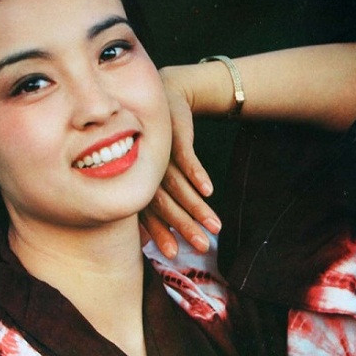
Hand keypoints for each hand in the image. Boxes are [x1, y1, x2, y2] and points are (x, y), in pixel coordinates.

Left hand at [140, 66, 220, 257]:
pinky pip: (186, 160)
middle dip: (185, 227)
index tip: (173, 255)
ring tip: (216, 225)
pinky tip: (209, 190)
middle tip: (202, 247)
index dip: (161, 234)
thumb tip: (155, 240)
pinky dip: (197, 175)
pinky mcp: (174, 139)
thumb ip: (156, 204)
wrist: (165, 99)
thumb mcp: (153, 174)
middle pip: (167, 205)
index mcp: (139, 185)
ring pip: (179, 186)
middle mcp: (146, 174)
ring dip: (197, 206)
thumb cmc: (158, 146)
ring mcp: (160, 156)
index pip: (149, 215)